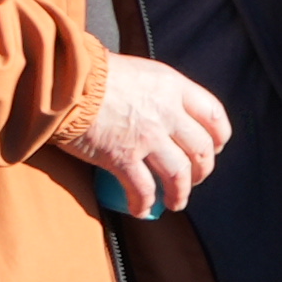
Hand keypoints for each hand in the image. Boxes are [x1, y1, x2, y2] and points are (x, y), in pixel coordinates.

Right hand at [55, 47, 230, 214]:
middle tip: (195, 179)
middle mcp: (167, 112)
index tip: (215, 148)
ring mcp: (147, 137)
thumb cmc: (91, 73)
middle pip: (201, 149)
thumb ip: (156, 91)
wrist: (61, 80)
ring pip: (179, 174)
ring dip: (180, 193)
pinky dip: (144, 204)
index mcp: (173, 87)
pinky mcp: (121, 157)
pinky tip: (140, 210)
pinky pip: (142, 189)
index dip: (219, 136)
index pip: (214, 115)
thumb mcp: (137, 71)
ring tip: (175, 203)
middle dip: (203, 170)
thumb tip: (159, 107)